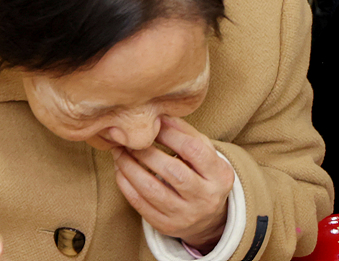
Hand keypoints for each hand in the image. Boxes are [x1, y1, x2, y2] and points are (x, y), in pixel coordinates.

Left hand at [113, 116, 234, 250]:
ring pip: (152, 189)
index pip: (193, 150)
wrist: (207, 217)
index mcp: (220, 176)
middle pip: (172, 172)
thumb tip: (158, 113)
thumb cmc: (201, 173)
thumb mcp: (204, 152)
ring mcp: (186, 215)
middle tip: (128, 139)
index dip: (169, 133)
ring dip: (129, 166)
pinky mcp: (166, 226)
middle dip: (145, 152)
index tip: (151, 123)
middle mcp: (206, 198)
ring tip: (119, 152)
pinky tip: (120, 170)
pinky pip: (140, 204)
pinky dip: (125, 184)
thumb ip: (184, 131)